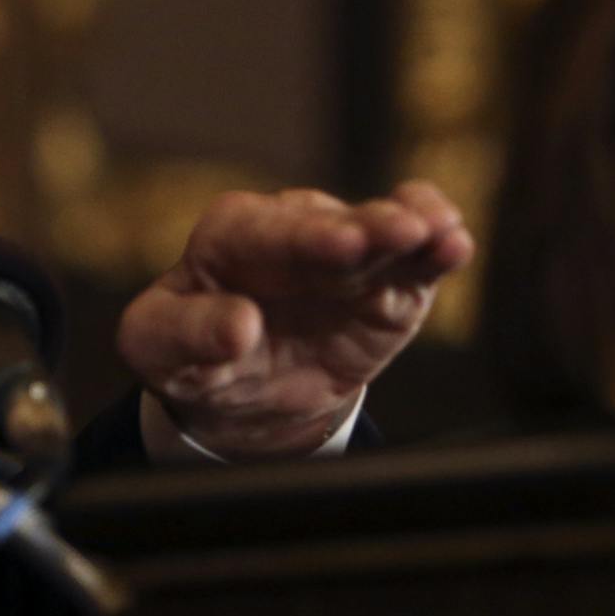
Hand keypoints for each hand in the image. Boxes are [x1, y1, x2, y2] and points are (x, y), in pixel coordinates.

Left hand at [117, 181, 472, 459]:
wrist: (240, 390)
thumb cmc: (189, 353)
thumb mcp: (159, 347)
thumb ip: (188, 333)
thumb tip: (237, 326)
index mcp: (231, 237)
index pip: (269, 233)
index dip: (306, 237)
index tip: (341, 245)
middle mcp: (295, 233)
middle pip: (335, 225)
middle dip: (368, 227)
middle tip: (400, 230)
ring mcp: (348, 257)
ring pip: (384, 234)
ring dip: (414, 229)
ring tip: (441, 232)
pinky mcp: (388, 289)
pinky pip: (414, 266)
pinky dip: (436, 254)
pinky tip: (455, 244)